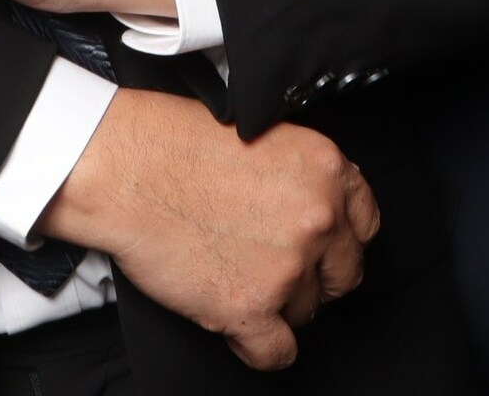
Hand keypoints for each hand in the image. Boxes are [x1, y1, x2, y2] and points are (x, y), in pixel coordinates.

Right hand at [44, 90, 378, 371]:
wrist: (123, 169)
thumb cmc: (174, 144)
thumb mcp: (264, 135)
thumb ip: (303, 177)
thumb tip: (319, 209)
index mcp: (325, 169)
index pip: (365, 224)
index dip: (339, 239)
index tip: (323, 247)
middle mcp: (317, 219)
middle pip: (344, 274)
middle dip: (315, 276)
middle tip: (276, 266)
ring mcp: (286, 268)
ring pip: (308, 312)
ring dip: (278, 304)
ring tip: (237, 277)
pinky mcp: (249, 308)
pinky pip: (279, 353)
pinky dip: (260, 346)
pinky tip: (242, 327)